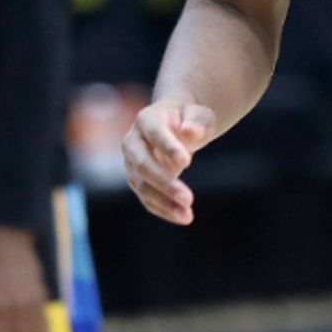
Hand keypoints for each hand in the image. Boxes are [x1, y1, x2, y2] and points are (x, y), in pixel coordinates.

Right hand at [122, 98, 215, 224]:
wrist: (178, 126)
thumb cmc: (190, 119)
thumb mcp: (199, 114)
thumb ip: (196, 122)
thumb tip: (189, 132)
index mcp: (147, 119)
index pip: (154, 133)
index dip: (168, 148)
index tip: (186, 163)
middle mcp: (133, 141)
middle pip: (143, 164)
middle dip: (164, 182)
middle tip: (188, 198)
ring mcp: (131, 163)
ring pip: (142, 186)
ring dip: (164, 202)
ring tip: (187, 214)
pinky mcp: (137, 181)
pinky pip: (147, 199)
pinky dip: (164, 209)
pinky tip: (183, 216)